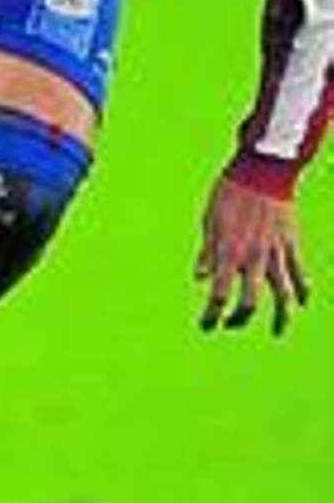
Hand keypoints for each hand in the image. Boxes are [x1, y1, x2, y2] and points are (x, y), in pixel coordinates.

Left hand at [195, 173, 309, 333]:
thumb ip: (207, 253)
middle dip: (240, 319)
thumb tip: (200, 278)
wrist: (262, 171)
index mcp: (228, 252)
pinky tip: (302, 301)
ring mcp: (275, 253)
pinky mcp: (291, 244)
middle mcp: (253, 257)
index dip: (213, 315)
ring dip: (279, 315)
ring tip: (276, 330)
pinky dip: (303, 289)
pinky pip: (299, 273)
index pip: (220, 294)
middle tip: (232, 326)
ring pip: (282, 294)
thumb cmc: (229, 194)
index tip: (207, 326)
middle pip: (249, 302)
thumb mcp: (210, 222)